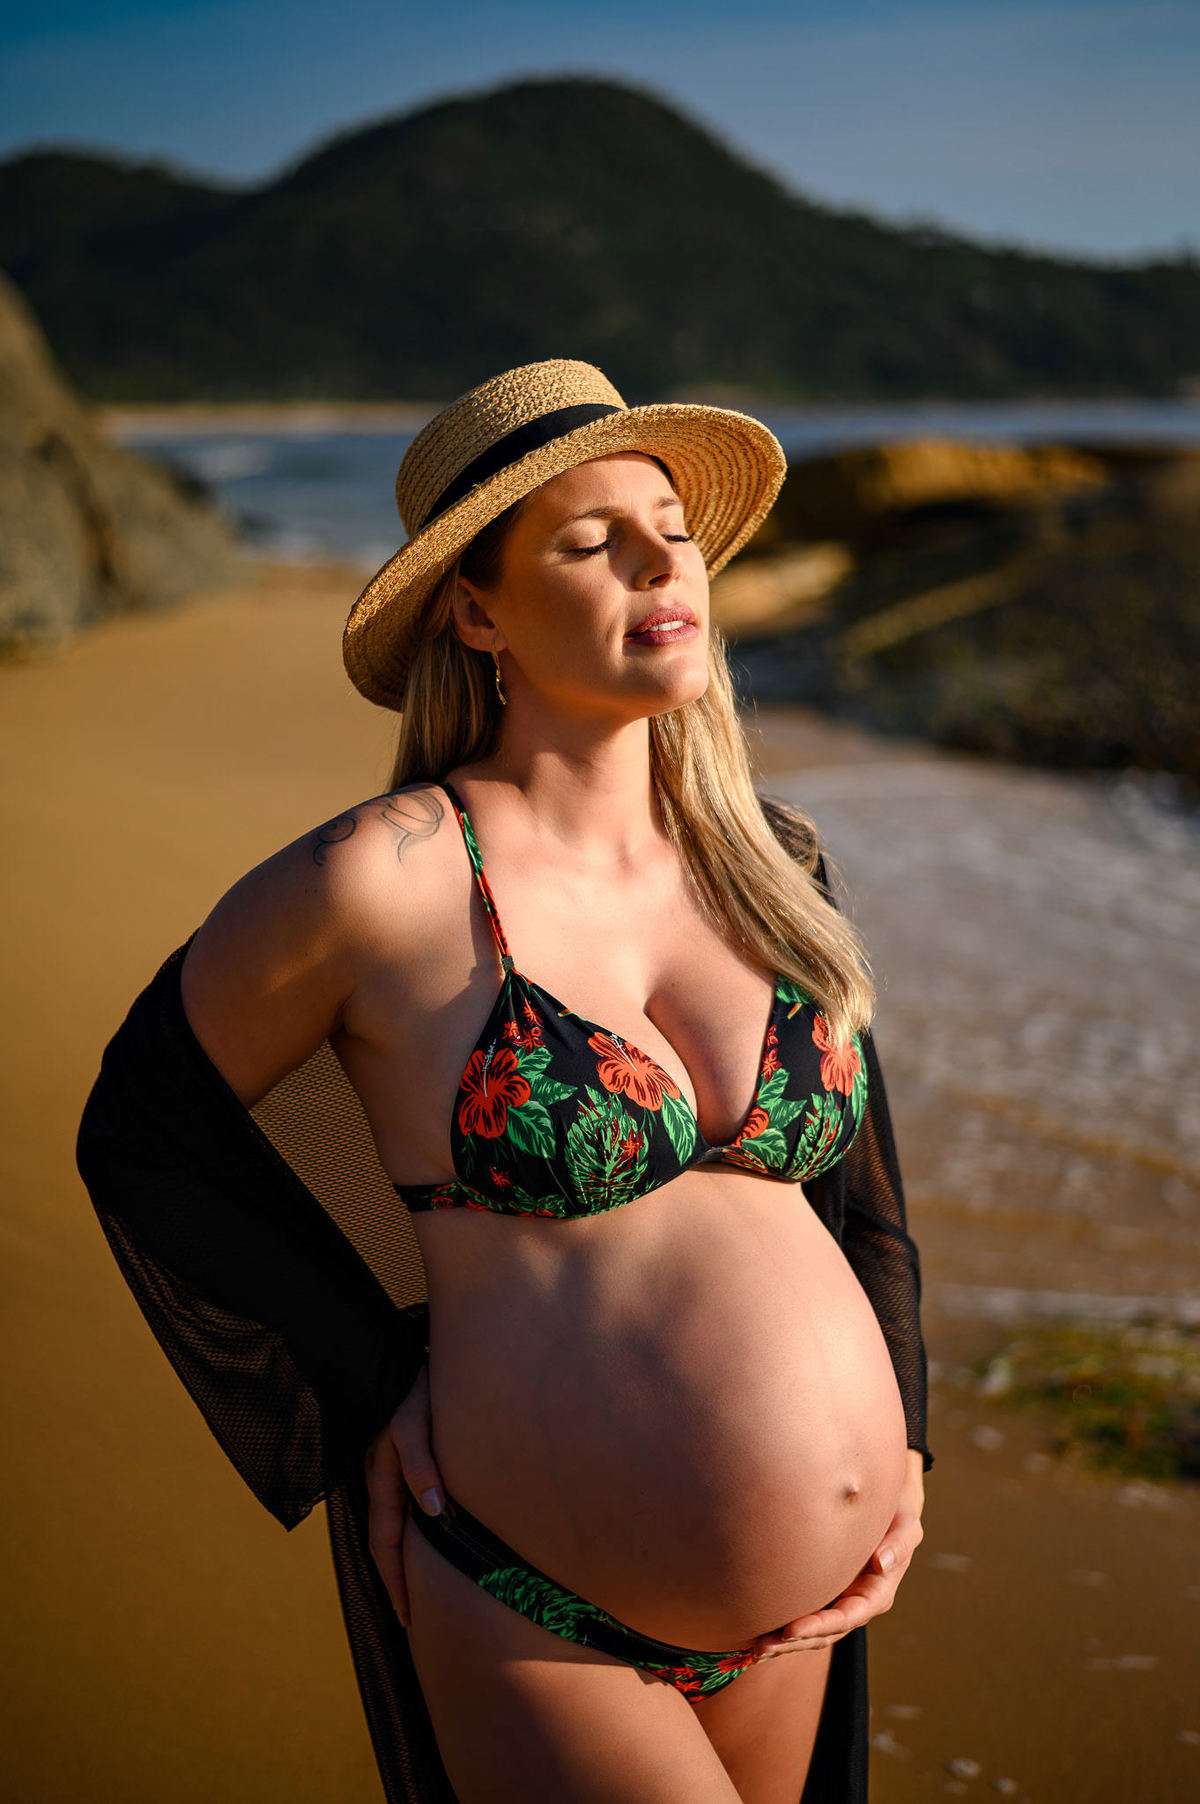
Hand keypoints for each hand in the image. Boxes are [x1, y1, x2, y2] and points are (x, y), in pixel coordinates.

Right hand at [364, 1359, 445, 1627]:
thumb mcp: (414, 1422)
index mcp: (381, 1478)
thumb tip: (435, 1514)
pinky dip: (413, 1534)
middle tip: (412, 1620)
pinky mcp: (404, 1460)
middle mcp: (383, 1480)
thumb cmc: (412, 1386)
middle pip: (388, 1543)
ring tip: (418, 1592)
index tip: (408, 1618)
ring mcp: (391, 1471)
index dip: (396, 1582)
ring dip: (404, 1561)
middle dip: (398, 1582)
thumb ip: (421, 1465)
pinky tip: (429, 1540)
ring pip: (396, 1527)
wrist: (404, 1354)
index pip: (387, 1544)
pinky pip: (406, 1508)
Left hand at [752, 1449, 925, 1660]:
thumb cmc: (897, 1517)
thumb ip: (899, 1543)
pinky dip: (781, 1629)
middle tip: (761, 1648)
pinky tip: (756, 1636)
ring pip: (811, 1631)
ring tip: (754, 1650)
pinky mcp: (823, 1593)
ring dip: (783, 1642)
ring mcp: (838, 1602)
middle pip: (824, 1633)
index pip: (847, 1617)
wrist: (886, 1511)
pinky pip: (803, 1615)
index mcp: (877, 1595)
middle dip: (793, 1642)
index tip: (791, 1631)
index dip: (820, 1626)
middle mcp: (855, 1605)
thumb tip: (881, 1563)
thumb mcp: (906, 1526)